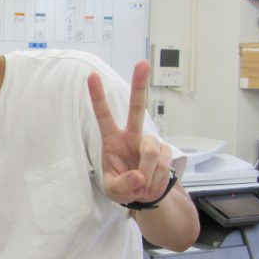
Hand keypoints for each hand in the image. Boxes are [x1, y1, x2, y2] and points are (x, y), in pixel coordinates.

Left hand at [87, 60, 172, 206]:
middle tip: (142, 63)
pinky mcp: (166, 151)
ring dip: (147, 174)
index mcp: (112, 139)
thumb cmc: (123, 186)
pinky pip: (163, 164)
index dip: (98, 97)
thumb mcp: (113, 190)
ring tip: (142, 185)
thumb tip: (138, 176)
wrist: (144, 196)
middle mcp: (132, 135)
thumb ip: (122, 184)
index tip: (92, 76)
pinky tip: (152, 183)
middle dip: (140, 84)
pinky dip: (156, 178)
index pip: (103, 115)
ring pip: (151, 152)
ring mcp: (150, 142)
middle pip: (137, 107)